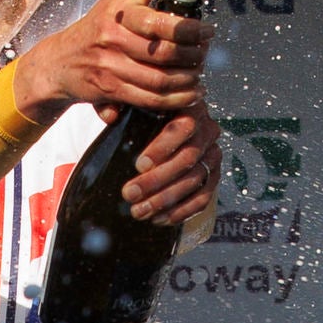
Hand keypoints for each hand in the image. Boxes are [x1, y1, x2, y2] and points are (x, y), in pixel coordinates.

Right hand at [12, 0, 207, 118]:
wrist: (59, 61)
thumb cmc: (96, 27)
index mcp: (119, 14)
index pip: (158, 23)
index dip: (189, 30)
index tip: (208, 30)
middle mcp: (113, 40)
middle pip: (163, 54)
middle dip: (192, 57)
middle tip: (206, 54)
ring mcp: (111, 68)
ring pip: (159, 80)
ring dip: (187, 81)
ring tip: (200, 76)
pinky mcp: (111, 91)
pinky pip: (150, 100)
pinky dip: (175, 100)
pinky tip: (190, 94)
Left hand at [117, 100, 221, 222]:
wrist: (169, 130)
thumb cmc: (148, 115)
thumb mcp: (134, 105)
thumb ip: (120, 104)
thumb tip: (108, 115)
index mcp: (190, 107)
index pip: (182, 127)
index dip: (162, 147)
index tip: (139, 165)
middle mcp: (207, 130)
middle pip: (187, 158)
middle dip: (156, 180)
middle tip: (130, 193)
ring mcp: (213, 154)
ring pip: (193, 180)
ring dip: (165, 199)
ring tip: (139, 211)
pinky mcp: (214, 176)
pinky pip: (203, 197)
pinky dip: (181, 211)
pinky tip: (159, 219)